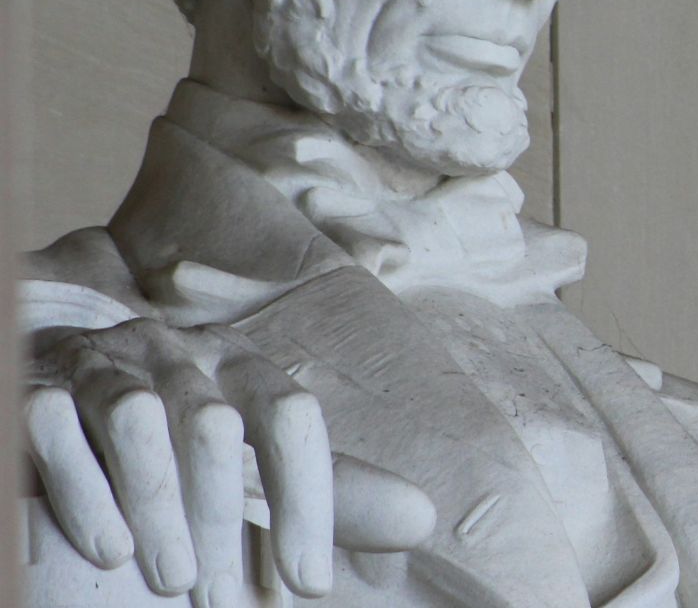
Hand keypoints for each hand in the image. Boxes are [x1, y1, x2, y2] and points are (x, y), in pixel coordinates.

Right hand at [25, 316, 435, 605]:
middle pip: (215, 426)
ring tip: (173, 579)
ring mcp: (105, 363)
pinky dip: (84, 490)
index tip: (308, 583)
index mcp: (241, 364)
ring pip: (137, 420)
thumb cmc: (174, 438)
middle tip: (220, 601)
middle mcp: (179, 353)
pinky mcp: (34, 385)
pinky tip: (109, 549)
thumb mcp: (251, 461)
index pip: (292, 418)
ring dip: (158, 506)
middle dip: (223, 522)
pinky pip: (55, 426)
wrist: (55, 382)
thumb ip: (327, 491)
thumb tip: (420, 521)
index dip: (309, 501)